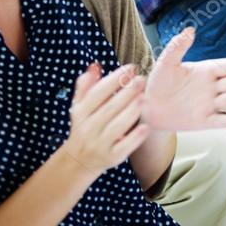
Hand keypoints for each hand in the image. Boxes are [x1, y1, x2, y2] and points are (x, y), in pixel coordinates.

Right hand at [62, 63, 149, 177]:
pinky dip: (135, 137)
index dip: (114, 79)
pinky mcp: (112, 157)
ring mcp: (100, 144)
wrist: (80, 160)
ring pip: (117, 126)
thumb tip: (95, 66)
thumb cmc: (85, 125)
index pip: (97, 93)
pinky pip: (125, 147)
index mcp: (81, 113)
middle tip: (141, 79)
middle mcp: (89, 128)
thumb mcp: (81, 106)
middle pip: (109, 108)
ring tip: (144, 98)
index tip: (130, 68)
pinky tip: (145, 126)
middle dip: (126, 92)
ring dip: (131, 111)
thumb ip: (87, 86)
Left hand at [143, 27, 225, 130]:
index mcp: (205, 71)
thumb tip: (190, 30)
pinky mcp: (202, 121)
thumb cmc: (159, 82)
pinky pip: (216, 121)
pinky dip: (225, 120)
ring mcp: (208, 104)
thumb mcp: (167, 62)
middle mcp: (211, 88)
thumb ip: (177, 46)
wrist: (148, 107)